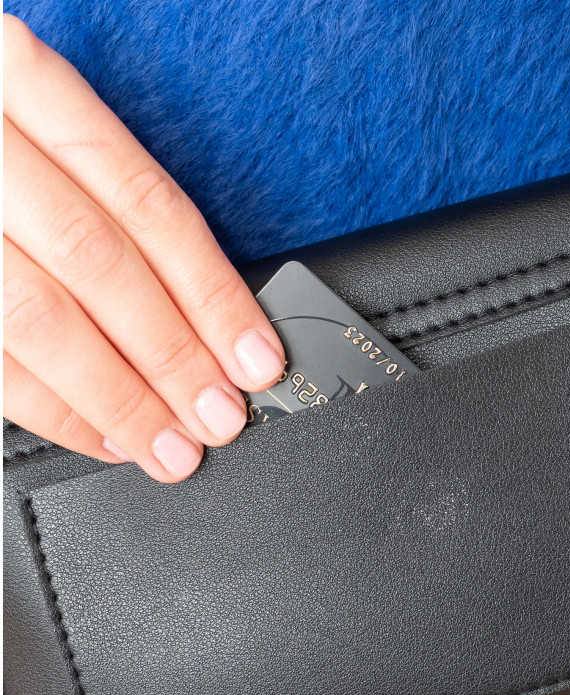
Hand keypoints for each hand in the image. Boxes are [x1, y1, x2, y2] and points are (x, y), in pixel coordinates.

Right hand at [3, 16, 284, 481]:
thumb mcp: (43, 131)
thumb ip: (113, 206)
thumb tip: (207, 318)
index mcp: (23, 85)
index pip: (147, 203)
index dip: (212, 292)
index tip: (256, 357)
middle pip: (99, 264)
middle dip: (172, 355)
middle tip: (219, 416)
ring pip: (42, 320)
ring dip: (119, 398)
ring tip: (171, 445)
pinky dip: (56, 411)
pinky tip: (106, 438)